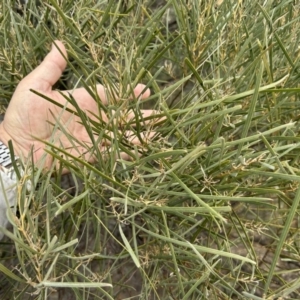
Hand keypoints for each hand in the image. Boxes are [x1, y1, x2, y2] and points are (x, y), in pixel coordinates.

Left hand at [0, 41, 157, 171]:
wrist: (17, 147)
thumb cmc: (23, 115)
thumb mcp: (35, 86)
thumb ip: (51, 68)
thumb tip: (60, 44)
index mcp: (84, 101)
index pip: (113, 95)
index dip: (129, 92)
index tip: (146, 90)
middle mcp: (93, 119)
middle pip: (123, 116)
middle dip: (143, 115)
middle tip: (162, 115)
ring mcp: (94, 138)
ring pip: (122, 135)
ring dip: (140, 135)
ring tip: (159, 134)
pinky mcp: (92, 155)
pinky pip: (114, 153)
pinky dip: (129, 152)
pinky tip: (143, 151)